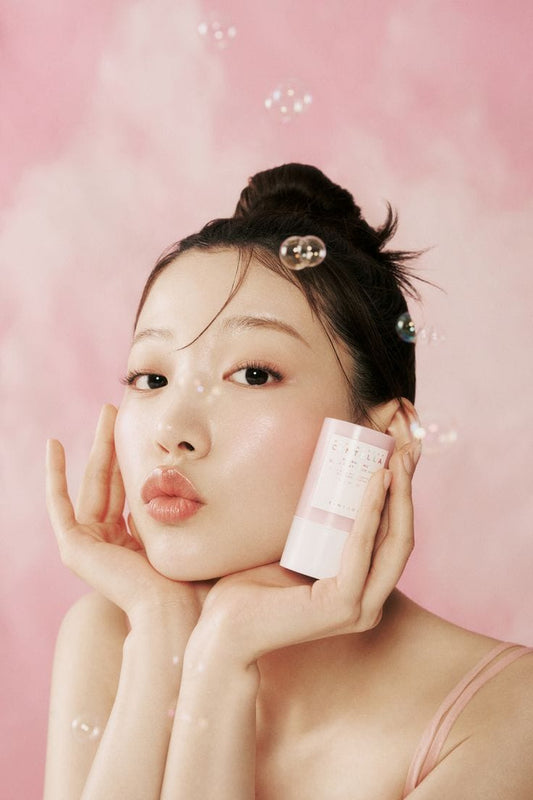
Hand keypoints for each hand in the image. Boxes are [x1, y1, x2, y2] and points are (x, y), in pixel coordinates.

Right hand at [46, 405, 210, 625]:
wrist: (175, 610)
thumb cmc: (191, 582)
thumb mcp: (187, 534)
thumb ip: (183, 509)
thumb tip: (205, 478)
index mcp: (134, 545)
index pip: (131, 490)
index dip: (133, 458)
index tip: (140, 431)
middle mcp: (109, 544)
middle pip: (110, 481)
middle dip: (114, 444)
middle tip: (118, 411)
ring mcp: (89, 546)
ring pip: (92, 482)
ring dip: (97, 446)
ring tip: (105, 414)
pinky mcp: (73, 547)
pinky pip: (59, 503)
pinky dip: (54, 474)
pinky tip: (54, 445)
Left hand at [190, 441, 419, 665]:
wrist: (222, 624)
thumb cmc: (252, 583)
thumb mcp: (294, 545)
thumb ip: (313, 526)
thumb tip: (320, 477)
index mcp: (362, 591)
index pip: (393, 538)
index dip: (403, 496)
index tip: (402, 455)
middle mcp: (369, 603)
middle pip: (401, 537)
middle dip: (409, 489)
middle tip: (409, 448)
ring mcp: (360, 608)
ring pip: (393, 543)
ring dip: (399, 495)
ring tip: (397, 458)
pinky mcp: (342, 606)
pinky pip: (362, 551)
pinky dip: (371, 514)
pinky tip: (377, 482)